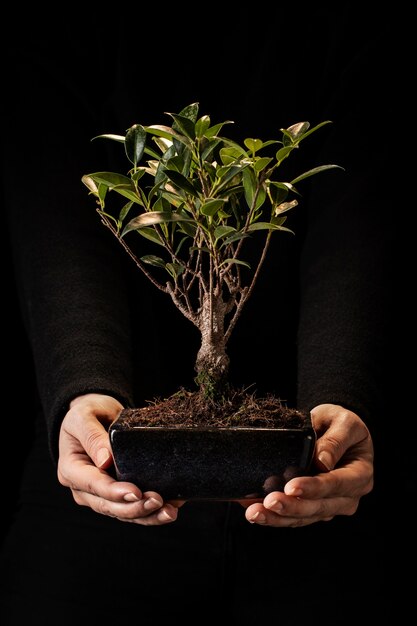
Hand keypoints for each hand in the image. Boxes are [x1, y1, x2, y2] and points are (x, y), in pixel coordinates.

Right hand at [57, 393, 180, 524]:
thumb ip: (92, 436)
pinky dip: (151, 512)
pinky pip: (132, 507)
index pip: (93, 485)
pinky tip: (171, 507)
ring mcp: (99, 495)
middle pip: (109, 506)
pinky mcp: (116, 495)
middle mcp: (83, 488)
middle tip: (158, 501)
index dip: (114, 492)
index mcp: (71, 469)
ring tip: (169, 512)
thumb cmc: (87, 413)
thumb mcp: (84, 416)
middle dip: (135, 508)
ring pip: (122, 513)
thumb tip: (105, 460)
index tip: (136, 493)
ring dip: (147, 515)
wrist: (94, 416)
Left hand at [243, 403, 373, 526]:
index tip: (291, 486)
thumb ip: (335, 440)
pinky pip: (294, 517)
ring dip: (278, 518)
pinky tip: (254, 511)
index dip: (314, 487)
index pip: (337, 484)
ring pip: (304, 517)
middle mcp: (348, 496)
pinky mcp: (313, 509)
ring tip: (254, 513)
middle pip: (319, 507)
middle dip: (292, 507)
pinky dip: (274, 516)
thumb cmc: (341, 423)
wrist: (336, 430)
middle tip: (269, 502)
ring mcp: (330, 505)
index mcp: (360, 474)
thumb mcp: (344, 422)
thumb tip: (322, 461)